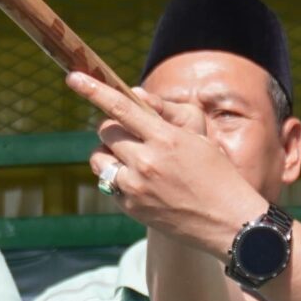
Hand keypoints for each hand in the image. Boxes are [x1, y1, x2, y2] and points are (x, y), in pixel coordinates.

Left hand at [67, 72, 265, 260]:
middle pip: (105, 131)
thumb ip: (165, 115)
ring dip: (109, 152)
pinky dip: (118, 176)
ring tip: (130, 157)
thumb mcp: (198, 137)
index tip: (74, 78)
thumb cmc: (217, 174)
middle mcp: (146, 162)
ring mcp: (135, 187)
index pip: (121, 108)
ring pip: (100, 158)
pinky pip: (109, 182)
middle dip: (112, 126)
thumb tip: (134, 96)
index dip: (94, 90)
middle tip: (128, 132)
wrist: (227, 222)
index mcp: (166, 139)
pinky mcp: (130, 206)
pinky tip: (141, 181)